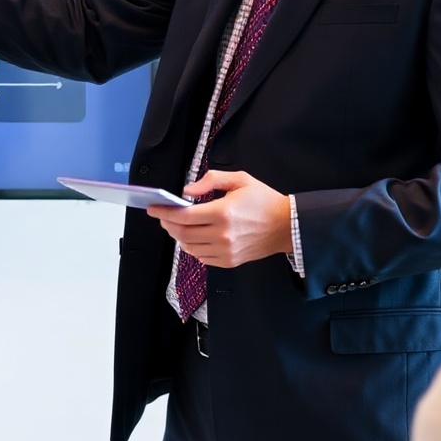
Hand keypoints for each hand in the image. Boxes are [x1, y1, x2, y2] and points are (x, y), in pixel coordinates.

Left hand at [152, 170, 291, 266]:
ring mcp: (226, 251)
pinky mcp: (229, 261)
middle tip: (163, 216)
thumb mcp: (240, 180)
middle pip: (182, 233)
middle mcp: (222, 235)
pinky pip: (201, 257)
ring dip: (178, 237)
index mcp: (223, 213)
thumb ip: (211, 180)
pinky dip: (192, 248)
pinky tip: (193, 238)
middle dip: (168, 224)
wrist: (287, 226)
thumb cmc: (264, 201)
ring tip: (177, 226)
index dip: (164, 212)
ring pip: (189, 248)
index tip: (153, 208)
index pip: (183, 216)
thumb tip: (187, 191)